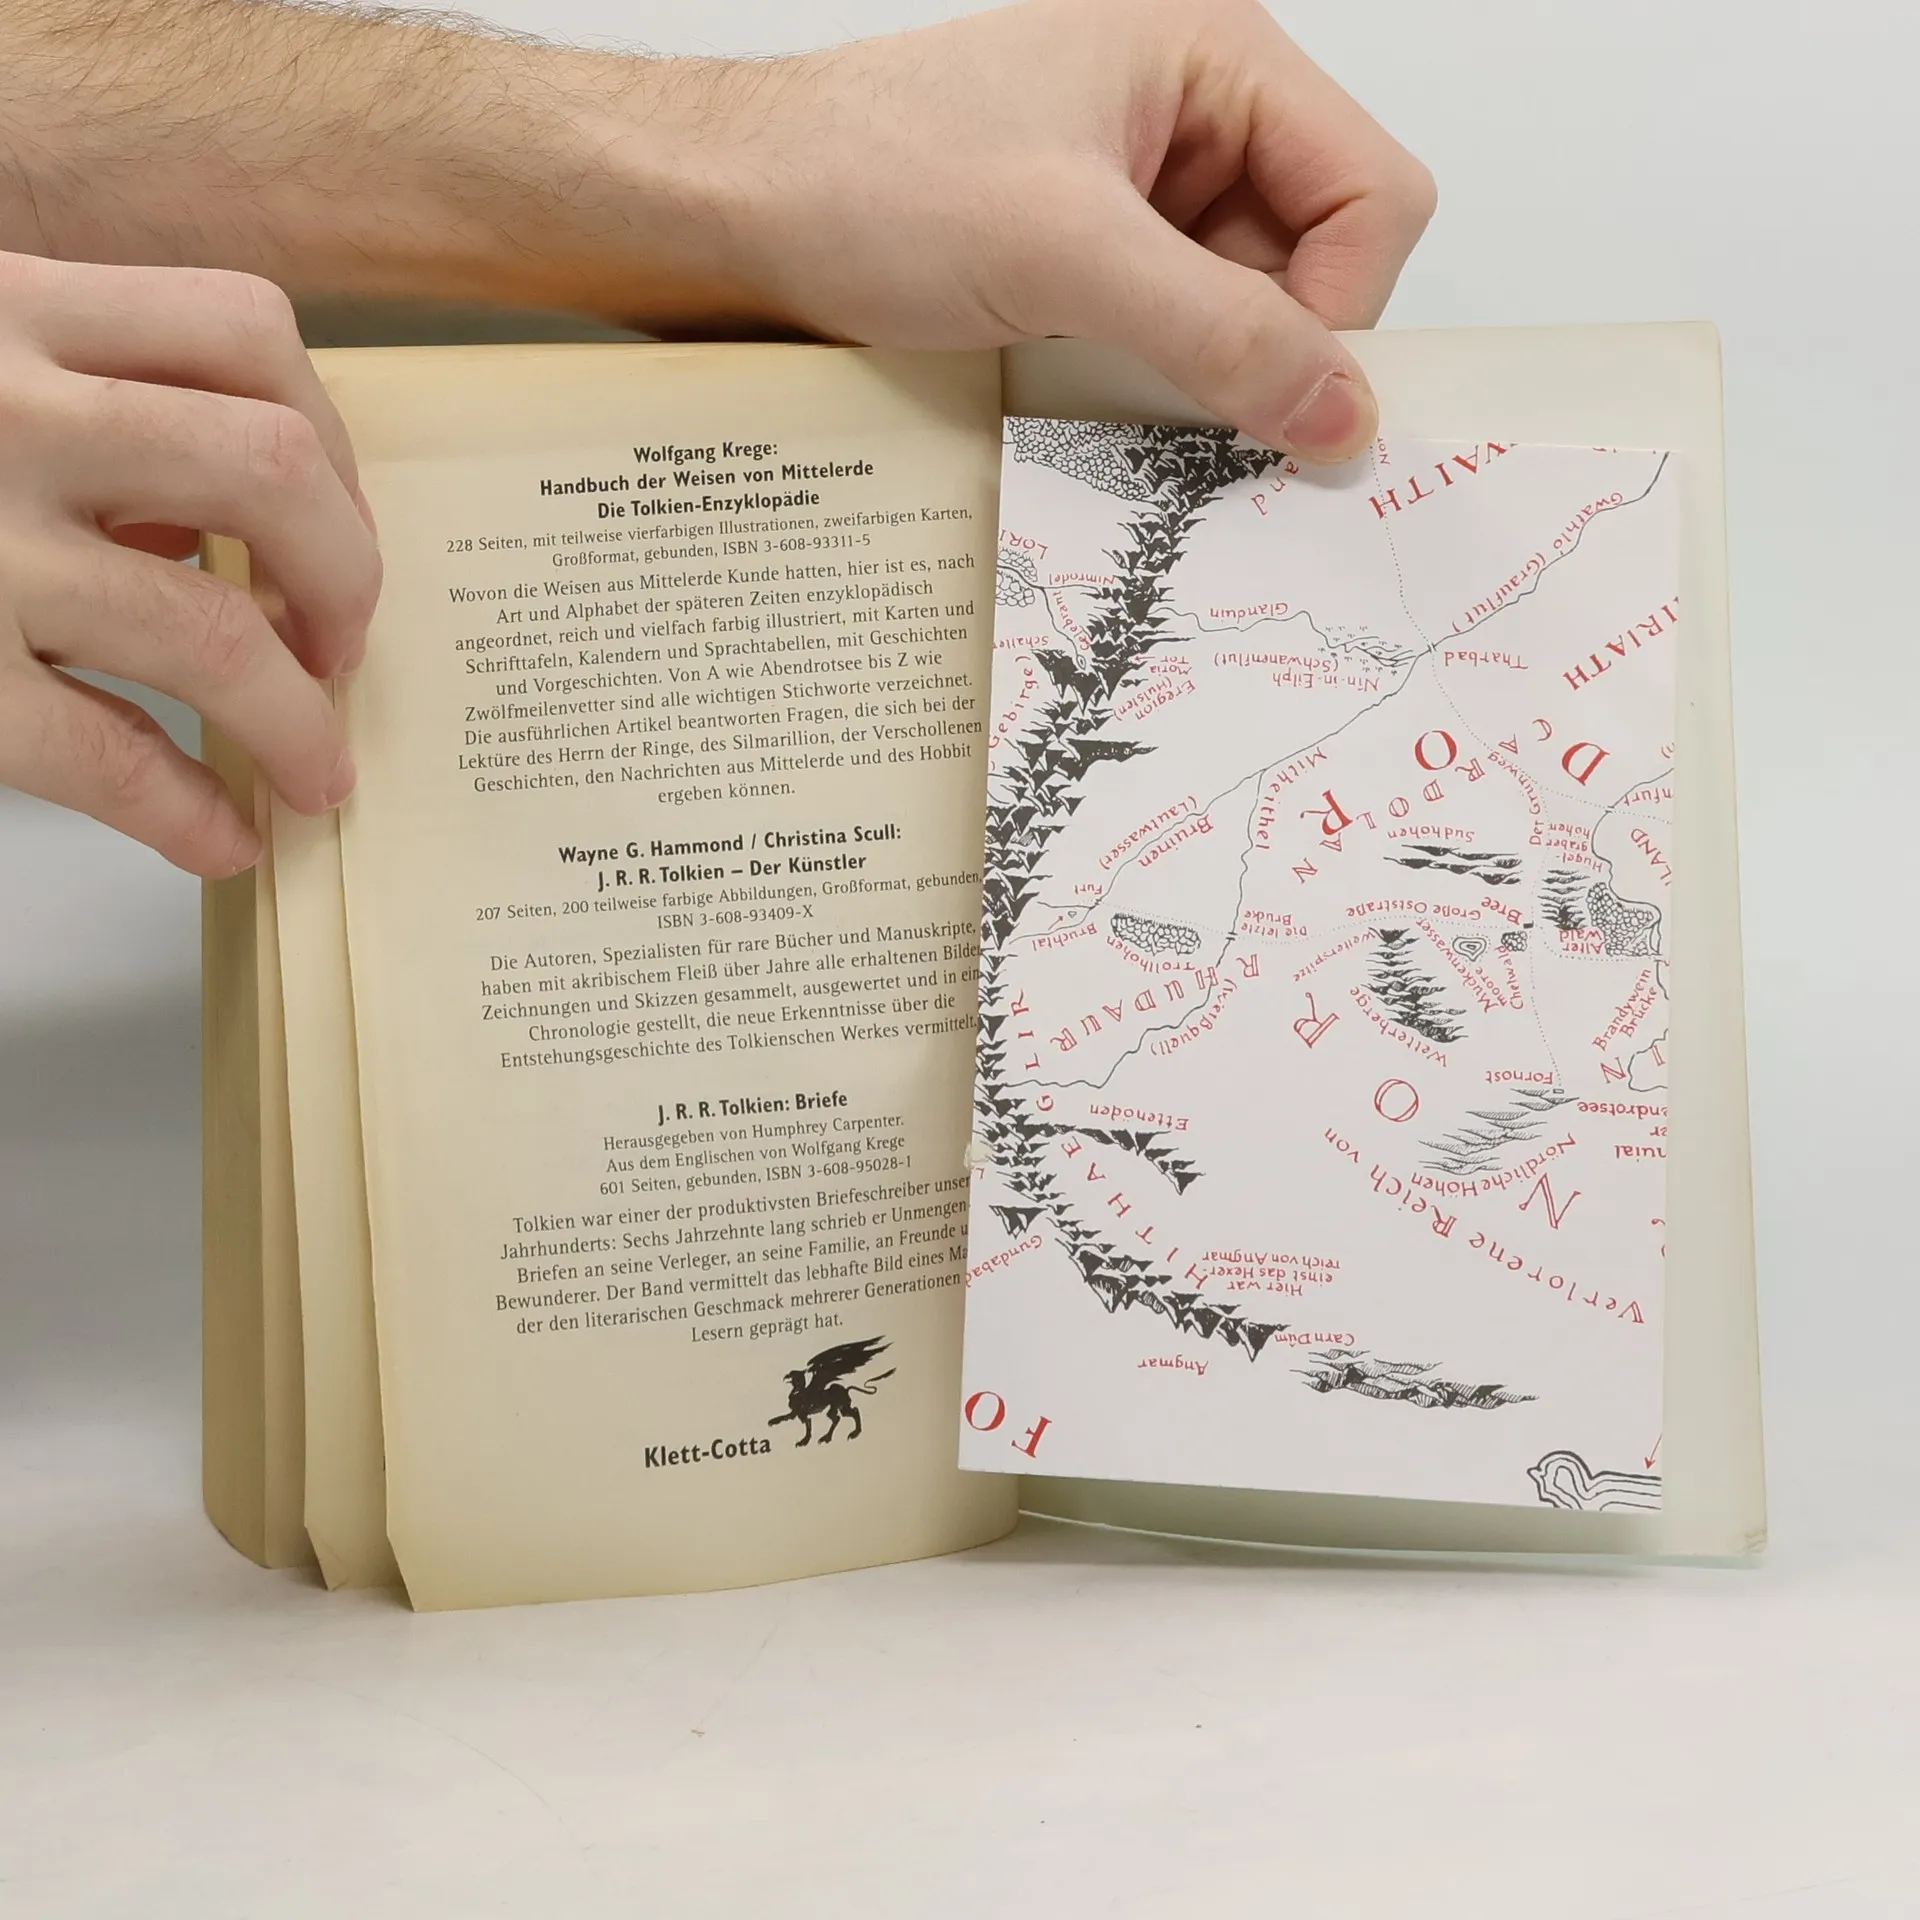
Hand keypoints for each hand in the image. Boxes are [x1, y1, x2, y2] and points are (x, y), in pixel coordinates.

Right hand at [0, 252, 377, 874]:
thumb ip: (63, 399)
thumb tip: (204, 530)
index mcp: (4, 308)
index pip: (244, 330)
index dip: (331, 440)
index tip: (335, 518)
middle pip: (273, 468)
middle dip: (346, 576)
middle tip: (341, 647)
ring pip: (212, 630)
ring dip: (299, 719)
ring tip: (315, 770)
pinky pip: (104, 752)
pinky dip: (190, 810)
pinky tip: (219, 839)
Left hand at [696, 0, 1435, 458]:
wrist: (746, 212)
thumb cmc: (871, 177)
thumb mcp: (1064, 253)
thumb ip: (1218, 331)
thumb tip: (1339, 411)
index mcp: (1217, 58)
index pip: (1371, 193)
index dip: (1340, 304)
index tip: (1278, 391)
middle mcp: (1198, 117)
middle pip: (1320, 260)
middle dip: (1262, 343)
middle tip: (1178, 391)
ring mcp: (1150, 192)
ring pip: (1248, 313)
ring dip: (1197, 371)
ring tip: (1102, 370)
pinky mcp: (1103, 257)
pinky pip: (1176, 338)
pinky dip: (1150, 380)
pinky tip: (1084, 381)